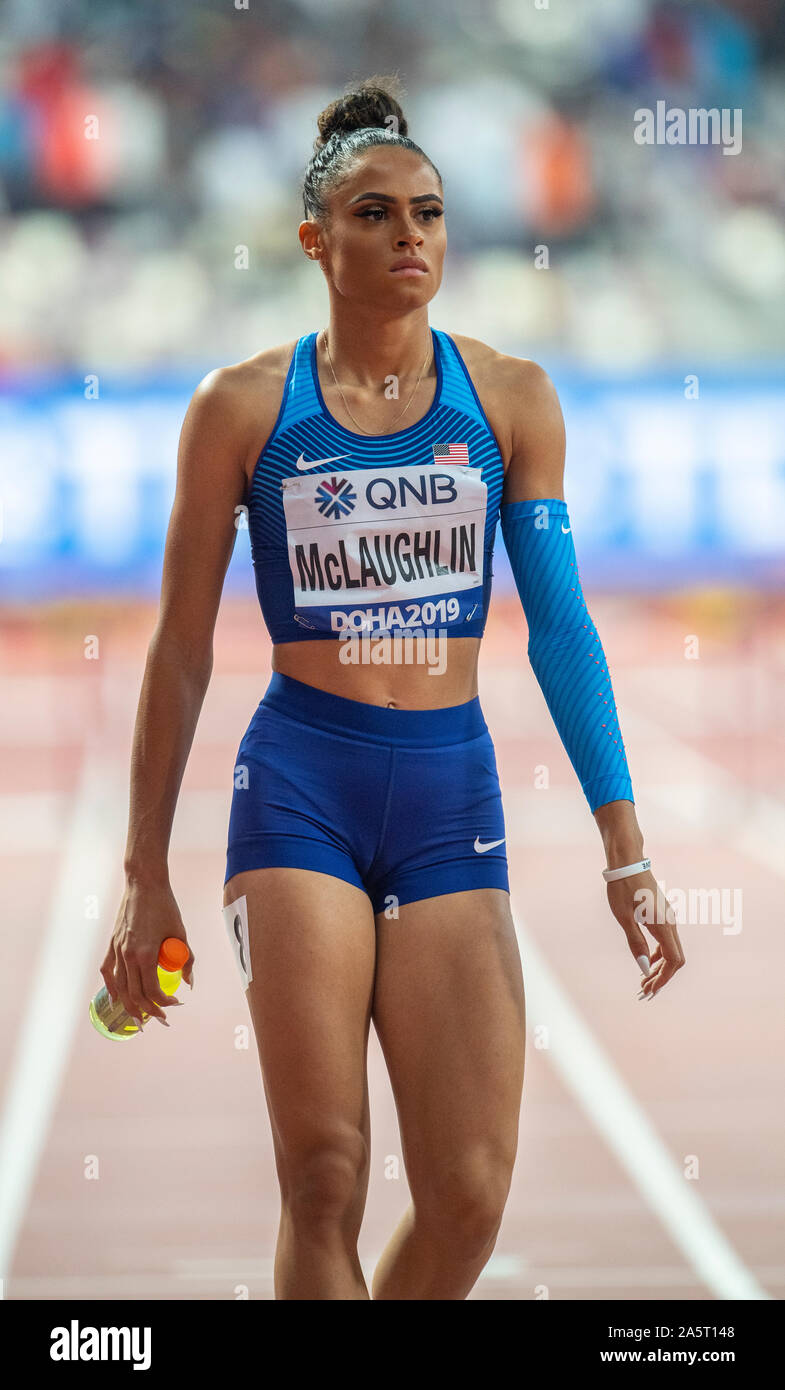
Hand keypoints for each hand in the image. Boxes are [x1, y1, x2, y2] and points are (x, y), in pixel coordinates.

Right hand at [101, 877, 194, 1027]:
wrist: (143, 883)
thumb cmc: (165, 906)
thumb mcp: (180, 932)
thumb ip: (186, 958)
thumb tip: (189, 982)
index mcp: (146, 953)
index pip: (152, 991)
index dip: (164, 1002)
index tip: (175, 1004)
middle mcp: (128, 955)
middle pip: (135, 995)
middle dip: (149, 1011)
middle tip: (161, 1019)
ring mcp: (117, 950)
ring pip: (120, 988)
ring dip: (130, 1006)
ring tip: (140, 1018)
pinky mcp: (112, 944)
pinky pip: (107, 972)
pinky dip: (111, 988)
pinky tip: (116, 999)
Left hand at [606, 869, 684, 998]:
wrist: (627, 862)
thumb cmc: (622, 889)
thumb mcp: (624, 919)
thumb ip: (636, 944)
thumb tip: (645, 969)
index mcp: (663, 925)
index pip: (673, 961)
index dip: (663, 979)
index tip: (649, 991)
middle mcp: (670, 922)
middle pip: (675, 958)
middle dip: (662, 977)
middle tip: (644, 992)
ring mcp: (668, 917)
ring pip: (671, 949)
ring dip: (660, 967)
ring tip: (644, 981)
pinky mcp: (662, 913)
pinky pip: (666, 940)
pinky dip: (659, 954)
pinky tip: (648, 961)